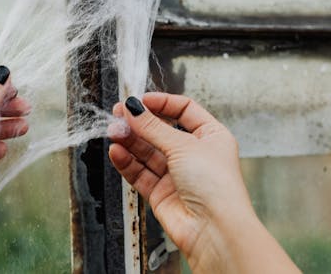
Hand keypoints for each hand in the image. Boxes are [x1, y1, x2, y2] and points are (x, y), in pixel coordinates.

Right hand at [108, 93, 298, 273]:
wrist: (215, 231)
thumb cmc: (216, 187)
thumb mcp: (184, 146)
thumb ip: (154, 127)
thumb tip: (134, 108)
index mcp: (210, 136)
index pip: (183, 110)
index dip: (161, 103)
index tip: (140, 100)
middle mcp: (194, 154)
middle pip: (161, 131)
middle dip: (140, 123)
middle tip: (118, 114)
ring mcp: (177, 174)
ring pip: (147, 152)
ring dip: (130, 141)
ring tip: (114, 132)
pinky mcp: (162, 193)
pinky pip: (140, 172)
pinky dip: (127, 162)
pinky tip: (116, 151)